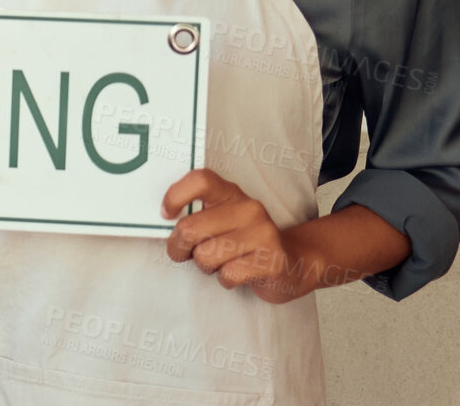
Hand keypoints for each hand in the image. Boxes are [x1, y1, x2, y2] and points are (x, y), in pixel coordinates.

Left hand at [163, 169, 306, 304]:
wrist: (295, 262)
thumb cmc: (245, 242)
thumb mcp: (224, 219)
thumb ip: (199, 215)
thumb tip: (164, 225)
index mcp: (231, 193)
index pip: (200, 180)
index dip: (175, 196)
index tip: (166, 214)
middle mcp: (248, 209)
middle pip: (190, 228)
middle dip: (179, 248)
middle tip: (184, 253)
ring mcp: (262, 234)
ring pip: (206, 256)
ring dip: (205, 266)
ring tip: (220, 263)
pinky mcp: (272, 261)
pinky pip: (227, 275)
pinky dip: (225, 280)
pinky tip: (238, 273)